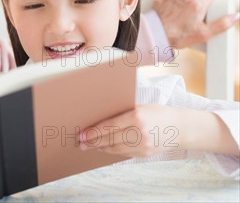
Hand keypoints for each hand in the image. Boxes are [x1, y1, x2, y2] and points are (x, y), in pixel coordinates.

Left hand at [79, 105, 238, 156]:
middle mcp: (139, 132)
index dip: (94, 132)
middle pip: (110, 139)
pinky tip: (104, 148)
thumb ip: (122, 113)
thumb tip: (99, 120)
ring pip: (115, 148)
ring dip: (100, 147)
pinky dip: (112, 151)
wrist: (180, 127)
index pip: (109, 126)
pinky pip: (124, 153)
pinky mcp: (145, 154)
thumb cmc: (157, 113)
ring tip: (89, 146)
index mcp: (136, 116)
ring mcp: (143, 145)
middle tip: (80, 142)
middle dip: (93, 141)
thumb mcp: (139, 107)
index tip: (82, 134)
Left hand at [152, 0, 238, 47]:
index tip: (221, 0)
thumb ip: (223, 24)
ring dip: (190, 1)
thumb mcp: (204, 33)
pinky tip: (176, 11)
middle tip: (201, 14)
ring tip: (186, 15)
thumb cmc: (178, 36)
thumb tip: (237, 16)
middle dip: (204, 1)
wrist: (154, 34)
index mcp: (197, 3)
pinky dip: (178, 0)